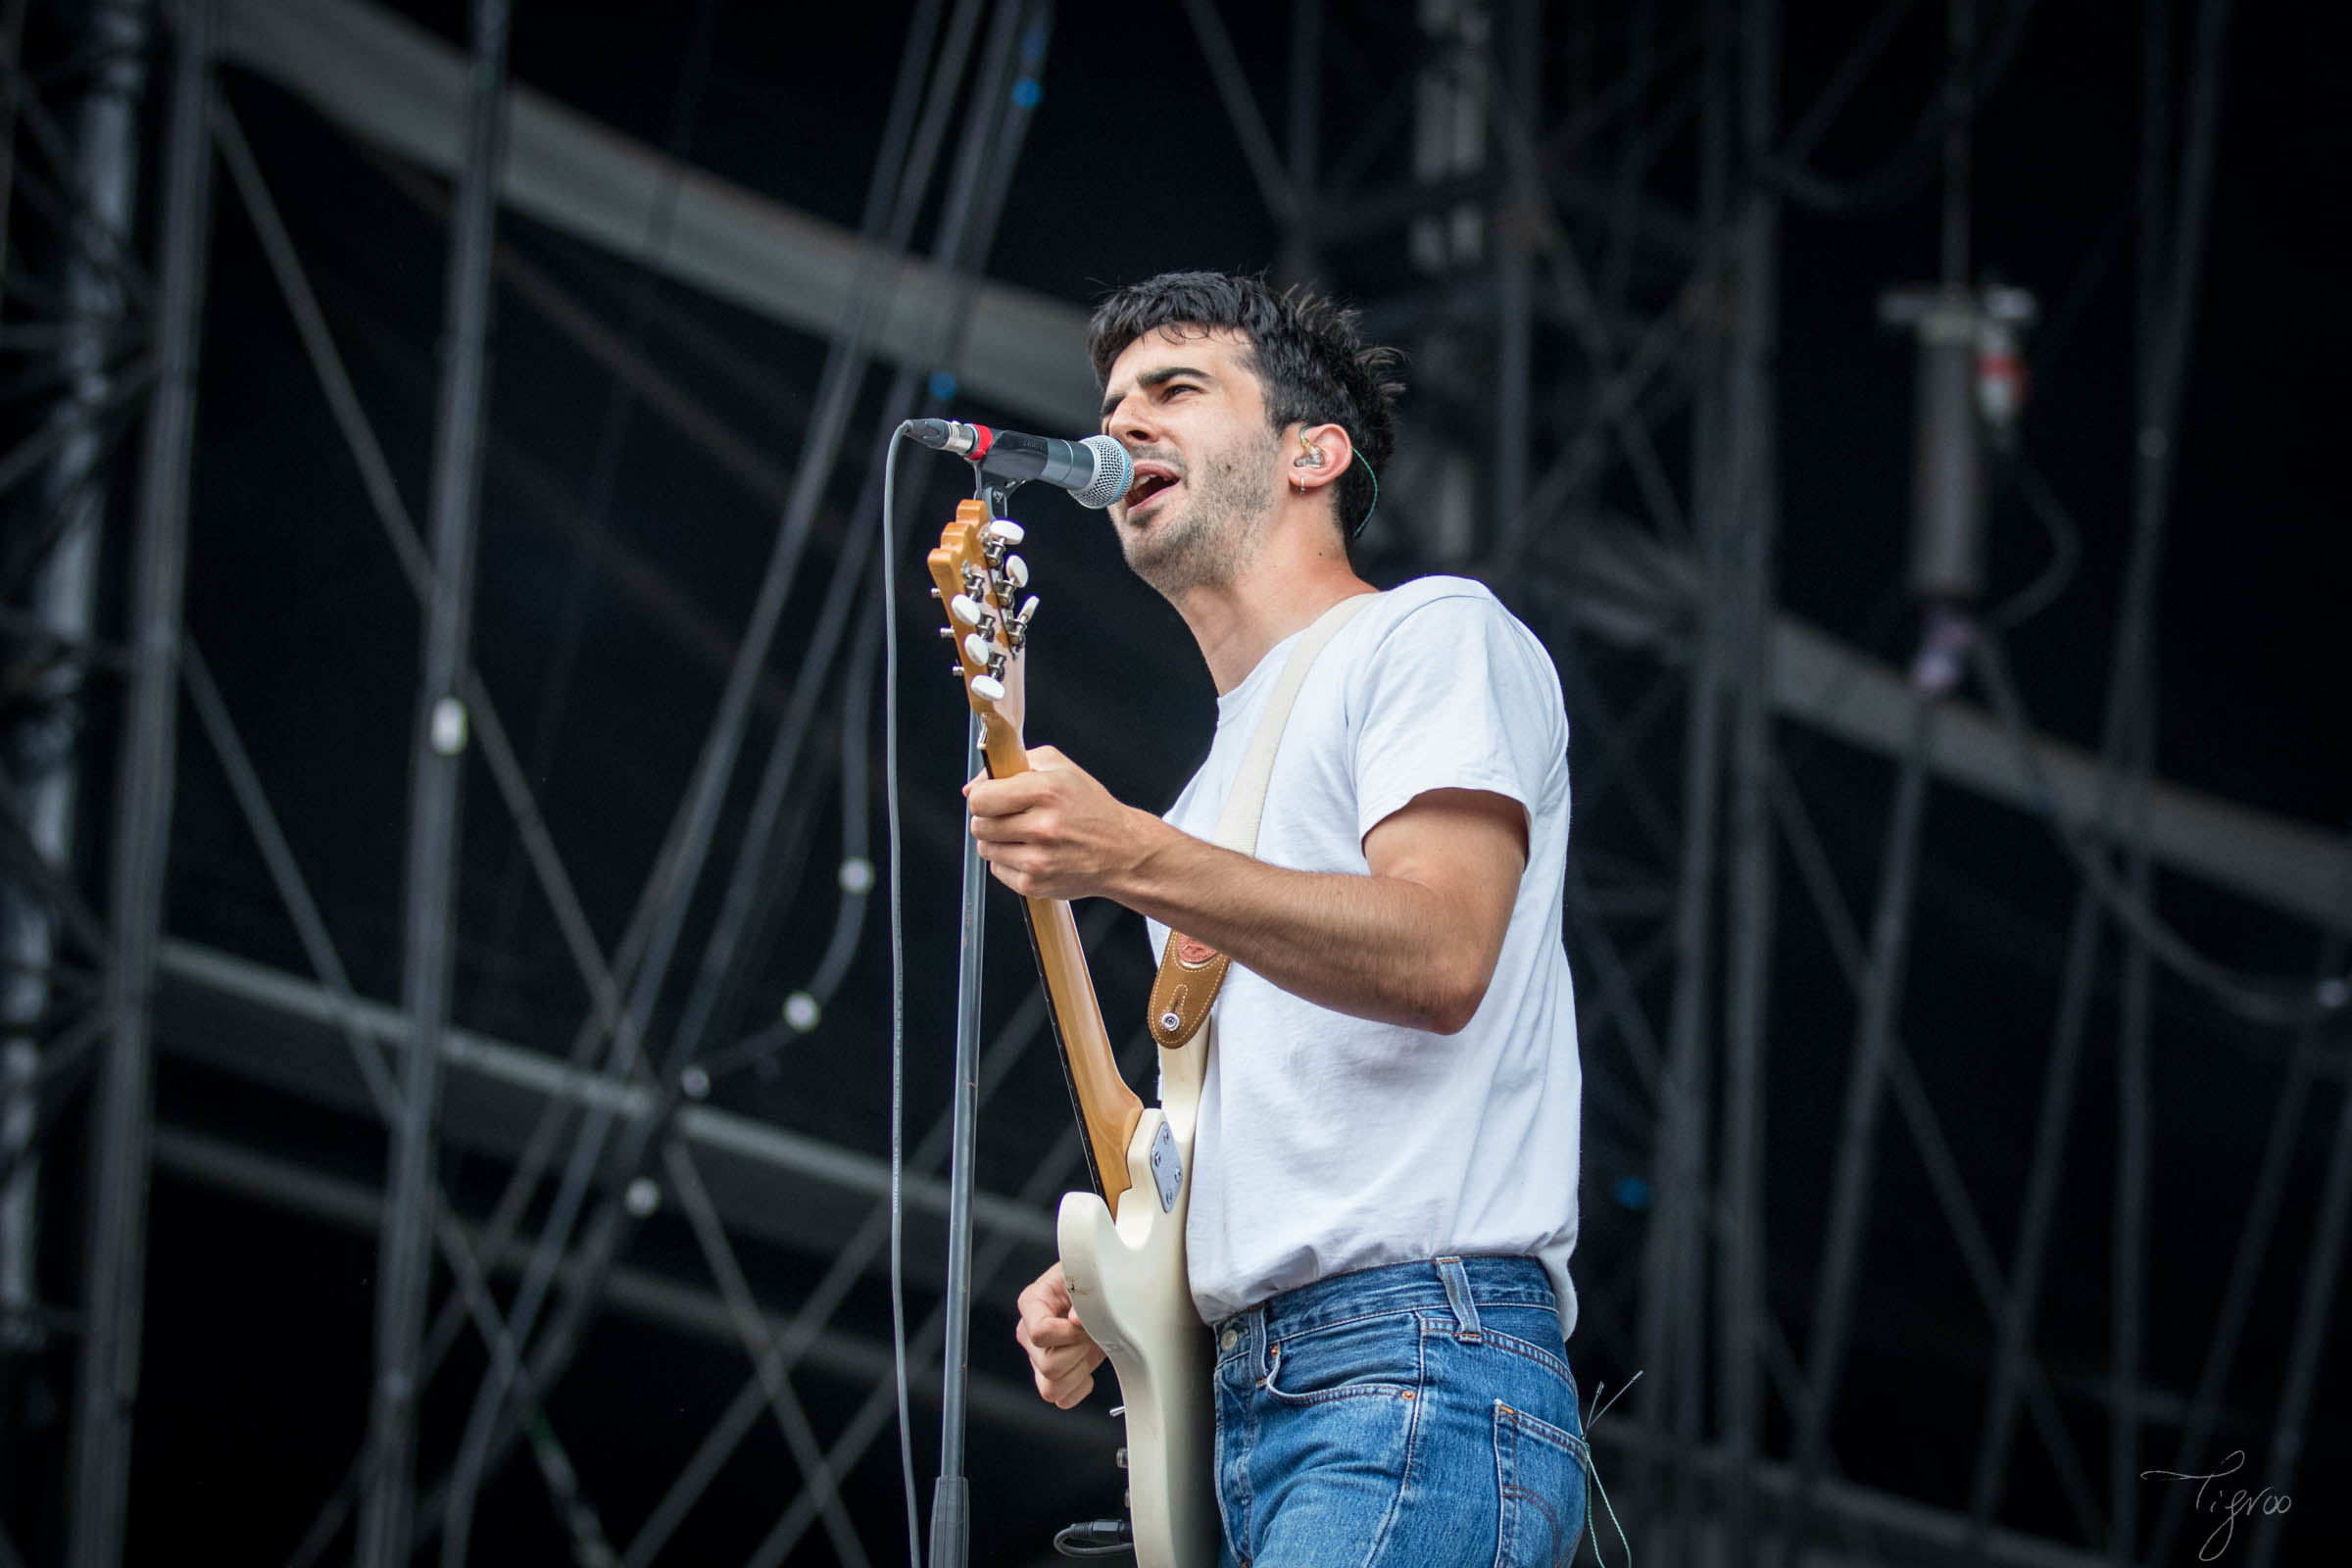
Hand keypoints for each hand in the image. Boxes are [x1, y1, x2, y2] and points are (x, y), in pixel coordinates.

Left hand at [966, 745, 1155, 901]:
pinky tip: (1032, 853)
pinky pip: (998, 870)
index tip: (991, 796)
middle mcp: (1043, 827)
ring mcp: (1038, 860)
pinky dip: (1009, 862)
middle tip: (1011, 816)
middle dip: (988, 818)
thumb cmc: (1090, 807)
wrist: (1123, 852)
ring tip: (1024, 835)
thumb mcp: (1060, 768)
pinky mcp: (1035, 885)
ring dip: (998, 840)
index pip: (981, 798)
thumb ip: (1014, 764)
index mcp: (1047, 792)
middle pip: (978, 825)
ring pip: (985, 848)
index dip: (980, 796)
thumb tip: (971, 788)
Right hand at [1015, 1261, 1106, 1408]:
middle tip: (1092, 1334)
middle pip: (1048, 1365)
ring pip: (1051, 1388)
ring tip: (1089, 1349)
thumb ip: (1085, 1295)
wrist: (1100, 1295)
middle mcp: (1029, 1333)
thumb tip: (1076, 1320)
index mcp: (1032, 1302)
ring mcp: (1037, 1358)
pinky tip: (1087, 1364)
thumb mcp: (1090, 1278)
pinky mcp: (1051, 1377)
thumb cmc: (1091, 1283)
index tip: (1085, 1322)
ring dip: (1079, 1371)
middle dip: (1079, 1352)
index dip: (1069, 1333)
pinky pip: (1063, 1399)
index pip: (1040, 1332)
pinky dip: (1080, 1387)